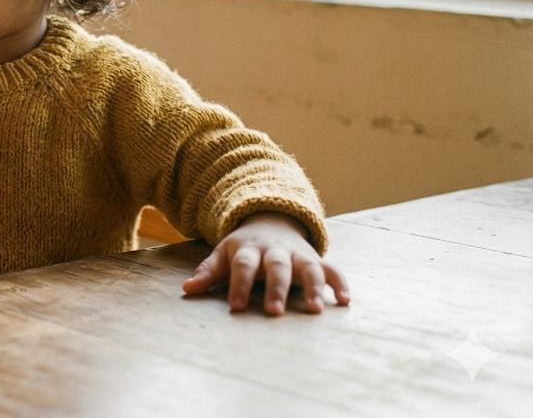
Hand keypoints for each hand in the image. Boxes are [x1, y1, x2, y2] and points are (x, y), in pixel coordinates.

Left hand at [182, 212, 350, 314]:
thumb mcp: (223, 254)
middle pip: (276, 266)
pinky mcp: (317, 258)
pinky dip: (340, 283)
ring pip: (308, 267)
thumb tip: (186, 290)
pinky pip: (333, 269)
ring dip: (314, 287)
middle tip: (274, 313)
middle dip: (276, 288)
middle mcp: (275, 250)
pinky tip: (345, 301)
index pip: (242, 266)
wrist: (271, 220)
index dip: (239, 286)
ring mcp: (298, 254)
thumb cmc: (244, 247)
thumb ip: (208, 272)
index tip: (237, 308)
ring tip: (315, 310)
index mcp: (248, 249)